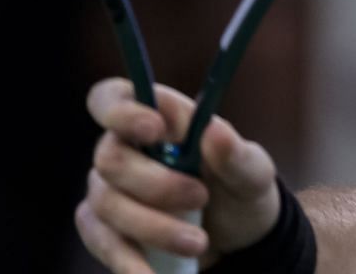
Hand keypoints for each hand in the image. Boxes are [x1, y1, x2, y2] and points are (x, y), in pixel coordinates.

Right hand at [76, 78, 280, 272]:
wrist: (240, 241)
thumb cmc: (242, 190)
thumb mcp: (253, 173)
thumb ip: (236, 154)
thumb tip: (215, 131)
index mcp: (161, 120)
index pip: (114, 97)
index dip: (121, 110)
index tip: (154, 129)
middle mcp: (128, 150)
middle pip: (110, 158)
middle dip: (154, 184)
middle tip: (200, 199)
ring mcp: (111, 191)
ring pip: (105, 203)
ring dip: (151, 227)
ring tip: (198, 244)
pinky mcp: (106, 229)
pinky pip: (101, 241)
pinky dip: (127, 261)